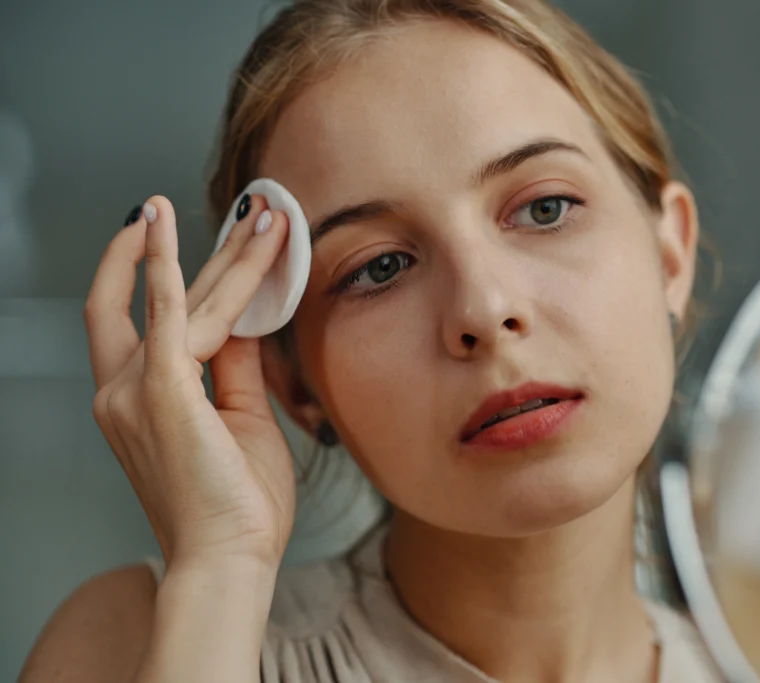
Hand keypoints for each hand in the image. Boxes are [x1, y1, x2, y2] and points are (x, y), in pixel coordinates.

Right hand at [85, 195, 296, 568]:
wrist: (228, 559)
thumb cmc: (236, 504)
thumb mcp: (240, 420)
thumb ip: (236, 366)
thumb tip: (247, 318)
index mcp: (138, 400)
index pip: (147, 318)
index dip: (160, 269)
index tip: (181, 231)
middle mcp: (122, 389)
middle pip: (166, 298)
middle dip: (215, 251)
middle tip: (254, 210)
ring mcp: (136, 389)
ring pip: (187, 300)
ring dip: (227, 254)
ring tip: (264, 215)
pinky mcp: (162, 391)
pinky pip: (165, 315)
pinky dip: (164, 267)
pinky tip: (164, 225)